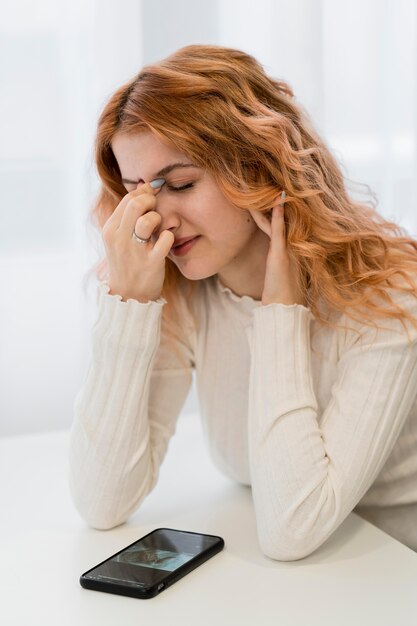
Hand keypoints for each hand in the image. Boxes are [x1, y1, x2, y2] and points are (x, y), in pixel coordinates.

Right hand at [102, 183, 173, 302]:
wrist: (128, 295)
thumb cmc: (127, 261)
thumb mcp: (119, 238)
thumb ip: (128, 214)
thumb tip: (144, 187)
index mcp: (110, 229)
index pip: (128, 199)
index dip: (144, 194)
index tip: (152, 199)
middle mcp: (119, 239)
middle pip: (137, 204)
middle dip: (152, 202)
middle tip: (156, 210)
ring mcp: (135, 251)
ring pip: (149, 220)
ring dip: (159, 219)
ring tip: (159, 228)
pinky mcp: (151, 263)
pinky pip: (165, 239)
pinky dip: (169, 236)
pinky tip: (166, 240)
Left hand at [249, 193, 305, 306]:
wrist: (285, 309)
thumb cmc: (284, 295)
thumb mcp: (283, 275)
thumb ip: (283, 264)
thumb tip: (280, 262)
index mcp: (291, 248)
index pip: (283, 223)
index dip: (279, 208)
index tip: (276, 191)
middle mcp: (292, 246)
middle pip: (284, 218)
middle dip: (278, 200)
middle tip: (272, 181)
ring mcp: (288, 249)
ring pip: (280, 221)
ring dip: (274, 203)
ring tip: (270, 185)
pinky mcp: (281, 254)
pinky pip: (278, 231)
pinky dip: (277, 217)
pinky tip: (276, 202)